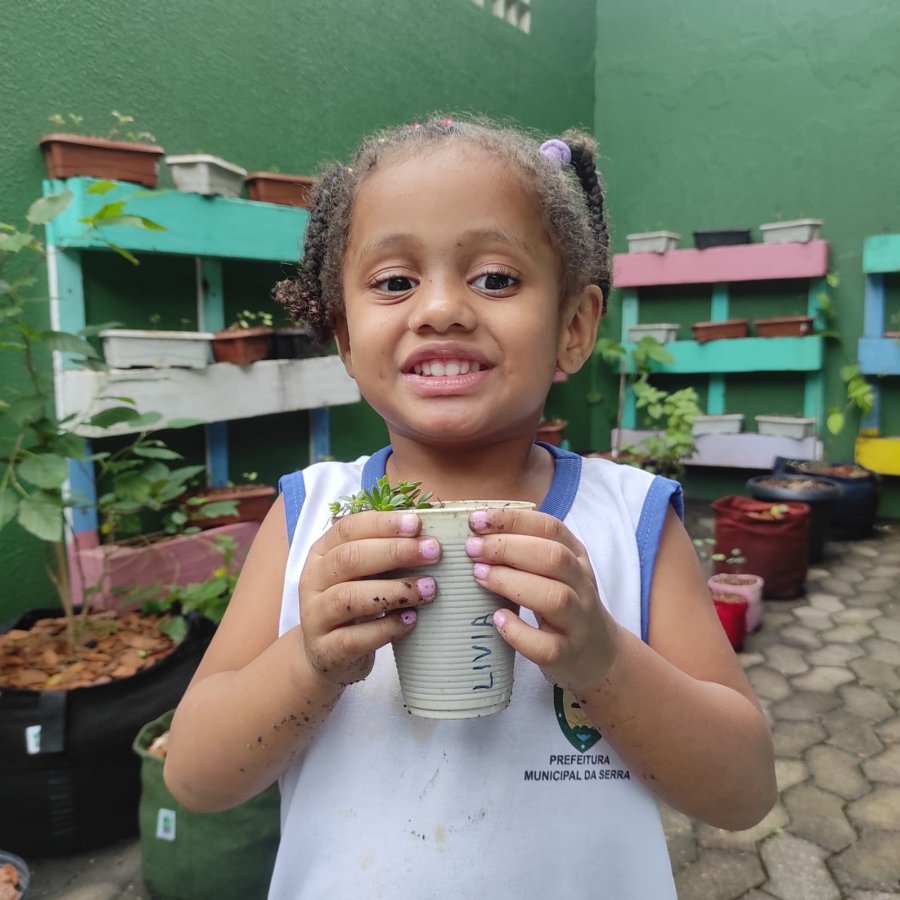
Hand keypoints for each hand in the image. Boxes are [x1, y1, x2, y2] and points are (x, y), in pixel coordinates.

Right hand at [299, 511, 439, 687]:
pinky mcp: (326, 650)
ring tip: (429, 588)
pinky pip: (355, 637)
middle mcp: (313, 581)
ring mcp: (315, 617)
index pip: (348, 529)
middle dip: (394, 552)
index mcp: (322, 553)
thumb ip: (386, 554)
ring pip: (348, 597)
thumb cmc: (354, 604)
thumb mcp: (363, 574)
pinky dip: (387, 627)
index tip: (416, 524)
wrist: (327, 655)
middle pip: (348, 558)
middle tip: (432, 552)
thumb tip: (429, 536)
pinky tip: (411, 620)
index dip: (382, 524)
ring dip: (394, 591)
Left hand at [465, 507, 620, 694]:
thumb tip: (476, 529)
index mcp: (577, 557)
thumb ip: (526, 549)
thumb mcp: (556, 570)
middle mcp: (582, 585)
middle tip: (472, 548)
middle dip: (508, 548)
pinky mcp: (566, 654)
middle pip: (554, 558)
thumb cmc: (564, 604)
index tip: (476, 520)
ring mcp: (578, 621)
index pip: (551, 528)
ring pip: (554, 597)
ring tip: (479, 576)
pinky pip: (546, 645)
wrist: (598, 654)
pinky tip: (497, 620)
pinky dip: (519, 632)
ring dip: (512, 583)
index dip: (513, 520)